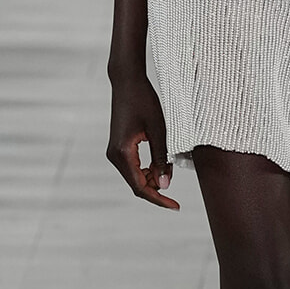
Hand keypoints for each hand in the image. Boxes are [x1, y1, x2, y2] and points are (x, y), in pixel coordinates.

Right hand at [107, 71, 178, 209]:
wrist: (127, 81)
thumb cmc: (144, 101)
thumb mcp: (159, 130)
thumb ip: (162, 158)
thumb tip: (165, 185)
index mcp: (122, 153)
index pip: (140, 187)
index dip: (159, 199)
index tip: (175, 206)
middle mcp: (114, 156)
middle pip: (136, 184)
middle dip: (156, 190)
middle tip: (175, 193)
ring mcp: (114, 152)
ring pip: (135, 177)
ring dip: (152, 179)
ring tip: (170, 171)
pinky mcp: (119, 147)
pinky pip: (133, 167)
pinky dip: (147, 170)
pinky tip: (160, 165)